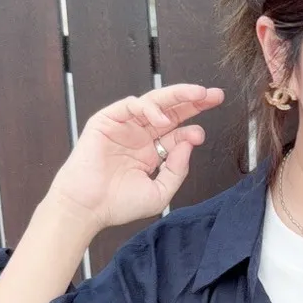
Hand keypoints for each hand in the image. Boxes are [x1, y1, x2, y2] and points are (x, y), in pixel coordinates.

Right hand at [48, 84, 223, 230]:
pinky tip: (162, 119)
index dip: (193, 129)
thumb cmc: (119, 204)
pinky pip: (131, 105)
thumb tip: (189, 142)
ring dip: (177, 95)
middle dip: (194, 101)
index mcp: (152, 152)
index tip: (200, 135)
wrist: (87, 208)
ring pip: (154, 101)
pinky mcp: (107, 120)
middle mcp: (140, 136)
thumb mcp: (159, 192)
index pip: (178, 132)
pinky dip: (149, 107)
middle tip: (214, 94)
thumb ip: (178, 170)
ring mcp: (124, 126)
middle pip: (171, 111)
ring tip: (197, 95)